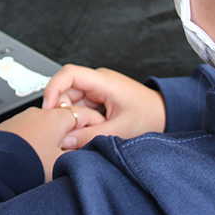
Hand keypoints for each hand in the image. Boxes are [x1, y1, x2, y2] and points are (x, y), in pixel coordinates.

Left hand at [0, 105, 104, 181]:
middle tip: (81, 144)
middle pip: (66, 117)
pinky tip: (37, 150)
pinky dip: (39, 136)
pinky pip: (32, 128)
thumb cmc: (28, 163)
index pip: (85, 114)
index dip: (96, 123)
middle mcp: (40, 113)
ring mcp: (24, 117)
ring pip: (48, 123)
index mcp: (57, 117)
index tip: (101, 130)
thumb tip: (85, 152)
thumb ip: (78, 154)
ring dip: (56, 134)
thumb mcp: (61, 162)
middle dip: (75, 129)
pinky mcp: (11, 125)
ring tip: (57, 151)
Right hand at [41, 64, 165, 148]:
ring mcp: (97, 89)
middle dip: (62, 108)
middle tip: (63, 129)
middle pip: (67, 88)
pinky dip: (78, 117)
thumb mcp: (121, 129)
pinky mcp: (98, 98)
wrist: (166, 114)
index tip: (48, 108)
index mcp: (104, 81)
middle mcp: (98, 81)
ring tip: (79, 131)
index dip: (54, 88)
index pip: (69, 73)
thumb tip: (66, 140)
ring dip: (71, 115)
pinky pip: (79, 105)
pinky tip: (84, 129)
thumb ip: (91, 135)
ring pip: (71, 99)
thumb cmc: (150, 116)